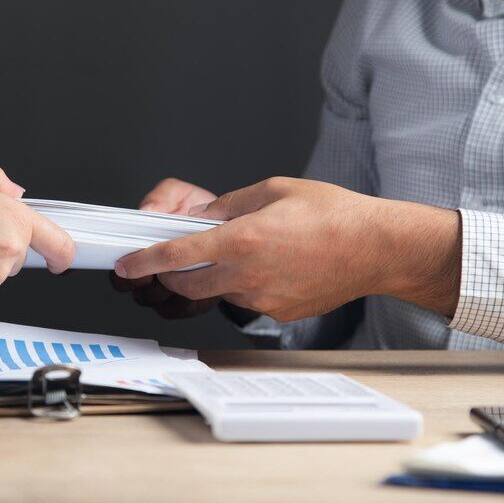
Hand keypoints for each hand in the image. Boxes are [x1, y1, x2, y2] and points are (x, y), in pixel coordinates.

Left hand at [115, 177, 460, 321]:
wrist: (376, 248)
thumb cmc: (334, 215)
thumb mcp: (273, 190)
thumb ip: (229, 205)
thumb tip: (203, 215)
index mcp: (242, 240)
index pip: (175, 256)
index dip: (144, 262)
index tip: (128, 264)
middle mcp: (248, 275)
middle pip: (185, 286)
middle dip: (168, 277)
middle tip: (167, 263)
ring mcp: (262, 299)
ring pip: (216, 294)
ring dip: (208, 278)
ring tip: (232, 254)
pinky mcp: (277, 312)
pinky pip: (245, 301)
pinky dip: (240, 286)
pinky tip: (264, 266)